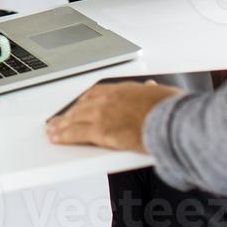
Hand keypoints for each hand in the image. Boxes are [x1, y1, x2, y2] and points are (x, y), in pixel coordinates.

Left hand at [45, 80, 182, 151]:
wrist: (172, 121)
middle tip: (58, 118)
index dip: (84, 100)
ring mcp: (103, 114)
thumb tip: (151, 88)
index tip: (78, 104)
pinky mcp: (101, 131)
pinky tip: (57, 139)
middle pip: (82, 105)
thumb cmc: (172, 110)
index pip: (96, 92)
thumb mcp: (163, 93)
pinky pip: (77, 133)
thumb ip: (152, 92)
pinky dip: (65, 136)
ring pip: (76, 118)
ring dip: (62, 124)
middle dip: (69, 113)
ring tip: (53, 130)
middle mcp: (109, 99)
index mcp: (123, 89)